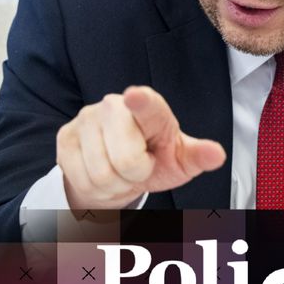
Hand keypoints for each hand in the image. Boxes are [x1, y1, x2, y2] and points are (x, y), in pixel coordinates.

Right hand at [56, 85, 226, 210]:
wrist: (119, 169)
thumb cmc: (155, 158)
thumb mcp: (180, 160)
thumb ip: (198, 156)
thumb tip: (217, 155)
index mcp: (150, 108)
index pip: (147, 105)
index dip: (141, 102)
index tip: (135, 96)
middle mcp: (114, 106)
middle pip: (126, 160)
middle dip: (135, 174)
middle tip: (138, 167)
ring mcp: (86, 119)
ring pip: (102, 174)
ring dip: (115, 184)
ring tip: (120, 172)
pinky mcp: (65, 137)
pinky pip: (80, 178)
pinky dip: (95, 188)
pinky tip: (102, 173)